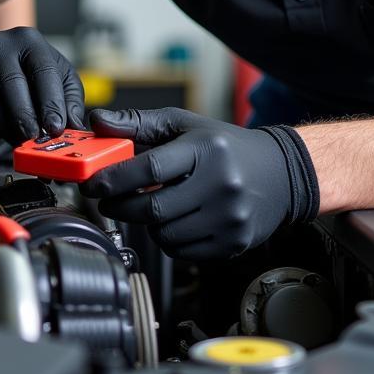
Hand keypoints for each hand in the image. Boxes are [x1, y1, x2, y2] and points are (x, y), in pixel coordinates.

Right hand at [0, 27, 85, 144]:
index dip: (51, 103)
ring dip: (9, 130)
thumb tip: (75, 126)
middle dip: (27, 120)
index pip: (43, 72)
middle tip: (36, 140)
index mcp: (29, 41)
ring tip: (20, 136)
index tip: (56, 128)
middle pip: (14, 89)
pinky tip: (0, 127)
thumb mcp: (53, 72)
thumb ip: (69, 98)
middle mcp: (0, 47)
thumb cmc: (23, 67)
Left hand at [80, 107, 319, 259]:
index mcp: (206, 149)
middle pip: (153, 209)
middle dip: (121, 207)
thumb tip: (97, 121)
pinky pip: (182, 252)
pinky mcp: (233, 243)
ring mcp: (229, 218)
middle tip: (107, 200)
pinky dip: (168, 239)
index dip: (114, 179)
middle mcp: (221, 184)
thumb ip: (138, 123)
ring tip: (149, 207)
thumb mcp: (184, 125)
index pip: (149, 169)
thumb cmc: (223, 146)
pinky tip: (174, 221)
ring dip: (145, 225)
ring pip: (164, 234)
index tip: (92, 184)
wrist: (280, 174)